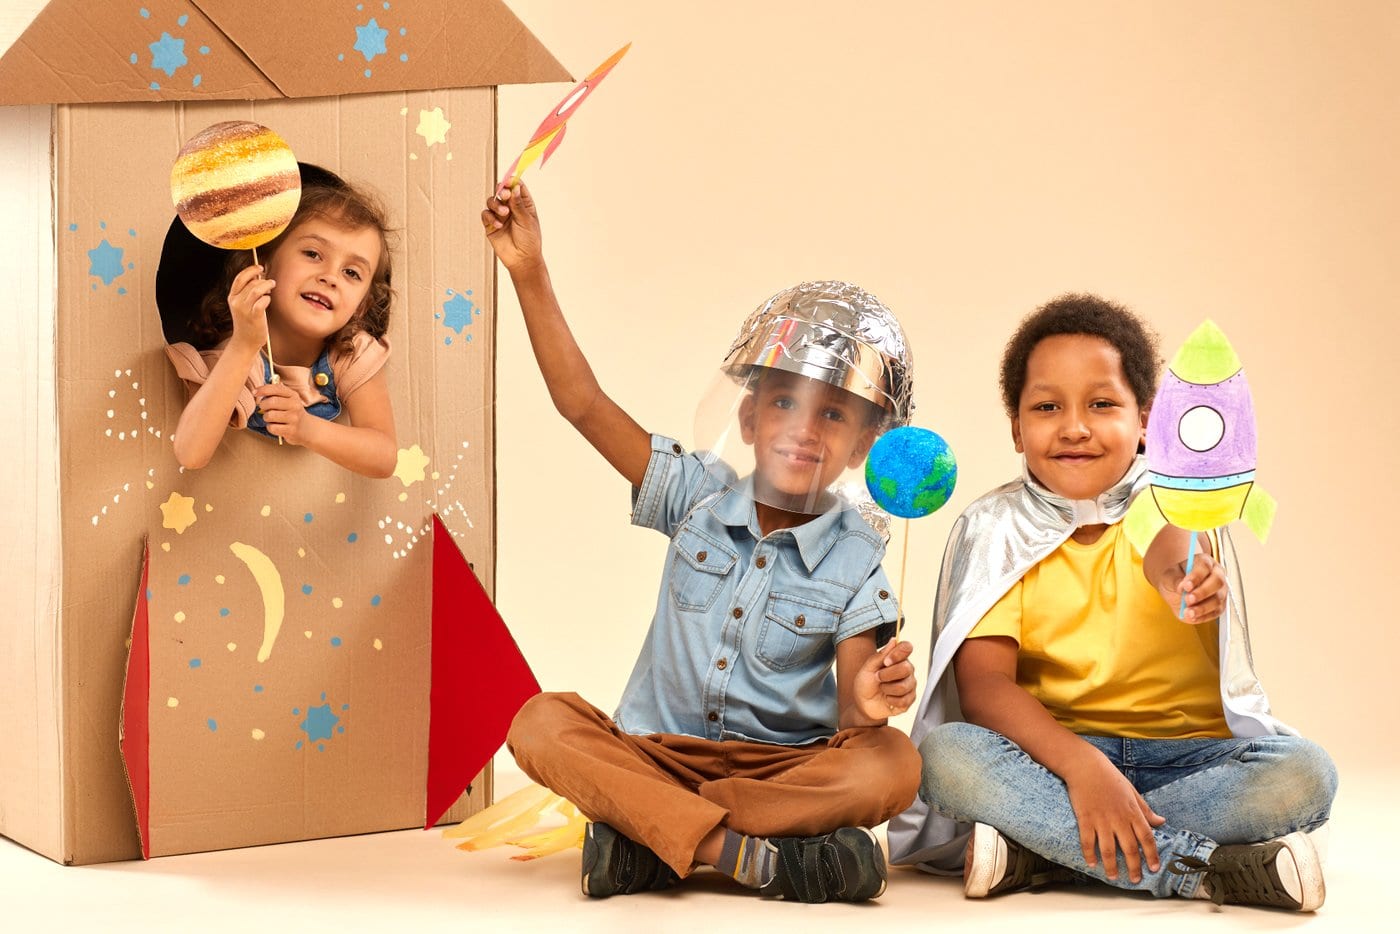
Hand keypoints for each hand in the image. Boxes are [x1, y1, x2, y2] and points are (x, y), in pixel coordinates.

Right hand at [227, 264, 272, 349]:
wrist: (245, 341)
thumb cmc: (247, 322)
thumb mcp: (242, 305)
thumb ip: (247, 292)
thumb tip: (259, 277)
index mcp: (232, 297)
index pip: (240, 278)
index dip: (251, 270)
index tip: (261, 267)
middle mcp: (236, 302)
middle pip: (251, 283)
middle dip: (263, 280)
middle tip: (270, 283)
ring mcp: (244, 309)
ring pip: (257, 289)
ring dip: (267, 285)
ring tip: (272, 286)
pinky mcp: (254, 316)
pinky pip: (262, 301)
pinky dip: (267, 298)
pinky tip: (268, 300)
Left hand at [254, 382, 312, 445]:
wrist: (306, 428)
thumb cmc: (290, 411)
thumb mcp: (288, 399)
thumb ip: (275, 392)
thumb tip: (256, 391)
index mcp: (293, 395)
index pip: (276, 388)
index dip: (262, 389)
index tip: (254, 392)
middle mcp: (295, 405)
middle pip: (271, 402)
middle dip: (263, 405)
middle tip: (264, 408)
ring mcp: (294, 418)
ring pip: (269, 416)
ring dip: (266, 417)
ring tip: (272, 418)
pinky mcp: (291, 430)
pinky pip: (272, 428)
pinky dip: (271, 427)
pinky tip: (276, 426)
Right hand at [481, 181, 543, 273]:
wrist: (522, 259)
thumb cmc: (529, 241)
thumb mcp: (527, 221)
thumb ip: (519, 204)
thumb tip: (515, 188)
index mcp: (523, 204)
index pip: (516, 187)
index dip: (512, 182)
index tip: (509, 181)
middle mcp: (511, 207)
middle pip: (502, 191)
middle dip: (502, 190)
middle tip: (504, 195)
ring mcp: (500, 215)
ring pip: (492, 201)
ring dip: (496, 205)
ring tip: (504, 214)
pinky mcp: (491, 224)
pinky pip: (486, 214)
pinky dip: (490, 217)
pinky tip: (498, 225)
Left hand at [852, 639, 917, 720]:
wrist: (863, 704)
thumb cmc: (865, 684)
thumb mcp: (867, 668)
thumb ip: (881, 655)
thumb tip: (893, 640)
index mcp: (897, 658)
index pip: (906, 647)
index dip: (898, 654)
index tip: (886, 662)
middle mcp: (907, 669)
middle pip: (906, 668)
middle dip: (887, 675)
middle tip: (878, 678)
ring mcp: (910, 684)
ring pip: (904, 686)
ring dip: (887, 689)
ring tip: (882, 689)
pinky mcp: (910, 699)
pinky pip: (904, 700)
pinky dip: (891, 700)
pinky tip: (887, 699)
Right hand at [1062, 750, 1164, 882]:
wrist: (1085, 765)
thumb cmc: (1109, 777)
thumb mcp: (1132, 792)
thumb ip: (1146, 810)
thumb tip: (1162, 822)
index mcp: (1132, 812)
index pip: (1147, 838)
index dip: (1151, 855)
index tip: (1154, 868)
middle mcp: (1119, 818)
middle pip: (1129, 848)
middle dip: (1134, 867)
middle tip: (1135, 879)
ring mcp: (1101, 820)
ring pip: (1108, 849)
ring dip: (1112, 866)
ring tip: (1114, 877)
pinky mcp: (1085, 818)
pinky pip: (1087, 841)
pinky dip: (1090, 854)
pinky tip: (1092, 864)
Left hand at [1155, 547, 1226, 622]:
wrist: (1174, 591)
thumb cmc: (1174, 579)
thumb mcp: (1168, 576)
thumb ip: (1175, 580)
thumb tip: (1183, 587)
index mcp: (1204, 562)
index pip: (1205, 566)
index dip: (1196, 576)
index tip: (1186, 586)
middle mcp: (1216, 574)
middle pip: (1217, 582)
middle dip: (1202, 592)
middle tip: (1188, 599)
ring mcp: (1220, 591)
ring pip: (1218, 599)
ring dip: (1203, 607)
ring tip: (1188, 612)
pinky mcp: (1219, 606)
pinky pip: (1216, 612)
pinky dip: (1204, 616)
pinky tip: (1192, 617)